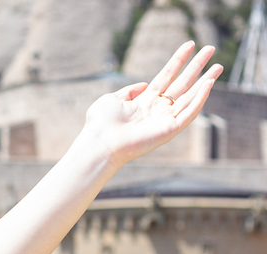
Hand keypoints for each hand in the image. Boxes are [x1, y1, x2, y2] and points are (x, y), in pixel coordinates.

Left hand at [81, 42, 221, 167]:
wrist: (100, 143)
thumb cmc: (101, 124)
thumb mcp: (112, 99)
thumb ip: (128, 91)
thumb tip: (143, 85)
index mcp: (144, 101)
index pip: (166, 76)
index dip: (178, 60)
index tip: (189, 44)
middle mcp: (157, 109)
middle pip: (182, 84)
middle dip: (197, 66)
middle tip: (211, 49)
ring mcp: (165, 120)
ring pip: (190, 97)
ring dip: (205, 81)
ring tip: (219, 65)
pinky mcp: (170, 130)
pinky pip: (189, 112)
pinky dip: (200, 99)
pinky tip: (209, 84)